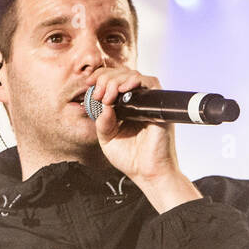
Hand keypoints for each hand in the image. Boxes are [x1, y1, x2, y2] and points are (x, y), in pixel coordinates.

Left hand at [85, 66, 202, 212]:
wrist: (148, 174)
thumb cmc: (131, 159)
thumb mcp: (107, 139)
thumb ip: (102, 121)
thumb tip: (102, 104)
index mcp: (124, 107)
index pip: (112, 81)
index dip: (100, 77)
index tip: (89, 84)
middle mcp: (137, 102)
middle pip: (121, 74)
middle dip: (105, 78)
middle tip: (99, 93)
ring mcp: (148, 103)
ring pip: (133, 75)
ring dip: (116, 80)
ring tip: (108, 94)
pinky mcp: (158, 106)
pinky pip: (150, 83)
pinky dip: (135, 81)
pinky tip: (122, 90)